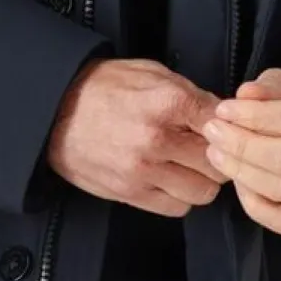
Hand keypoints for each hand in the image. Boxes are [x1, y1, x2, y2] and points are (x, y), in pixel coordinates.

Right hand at [47, 58, 226, 216]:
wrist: (53, 110)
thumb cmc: (102, 87)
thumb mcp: (150, 72)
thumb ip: (190, 93)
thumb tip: (223, 114)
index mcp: (167, 101)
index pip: (223, 123)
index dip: (227, 126)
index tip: (222, 126)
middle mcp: (157, 139)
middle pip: (219, 164)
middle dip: (219, 157)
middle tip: (207, 148)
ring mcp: (143, 171)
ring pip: (203, 192)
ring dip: (201, 181)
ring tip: (188, 166)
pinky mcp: (129, 193)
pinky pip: (176, 208)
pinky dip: (179, 196)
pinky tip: (169, 179)